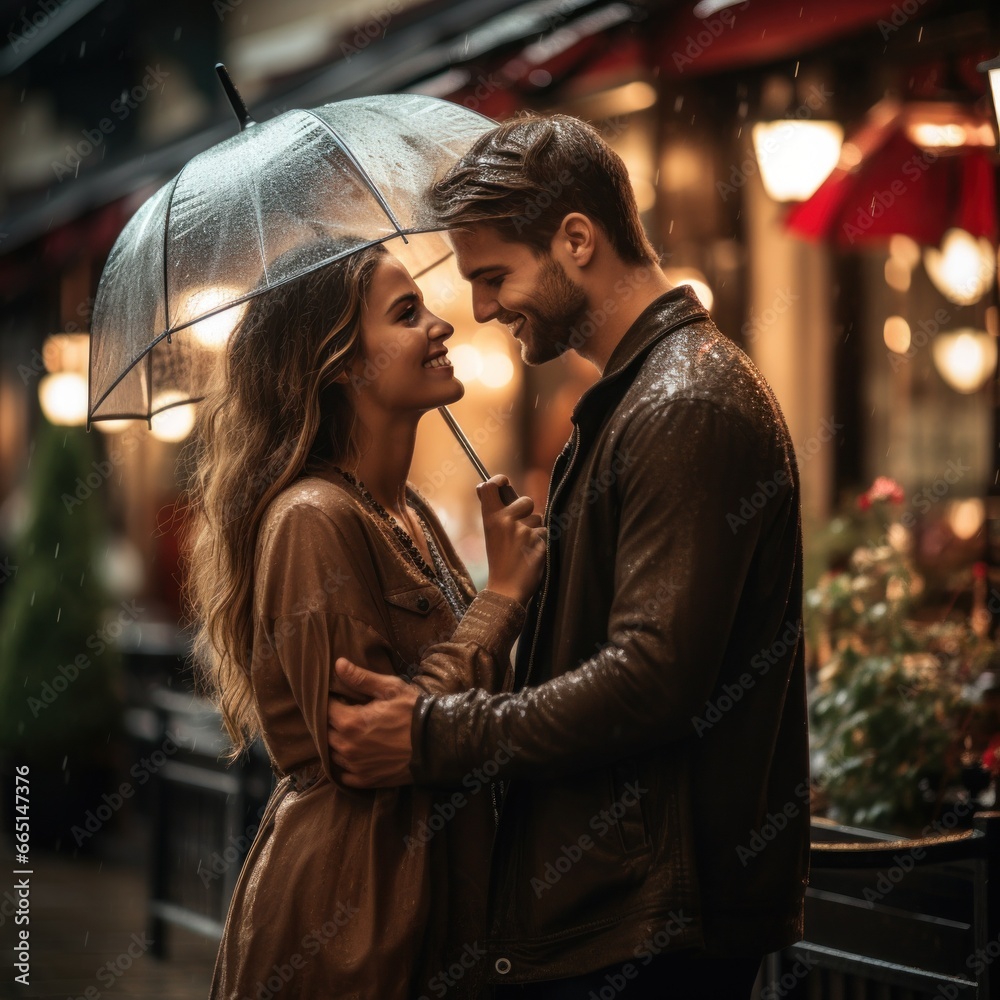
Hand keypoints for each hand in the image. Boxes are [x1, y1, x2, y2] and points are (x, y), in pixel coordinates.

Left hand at [327, 658, 419, 786]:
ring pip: (333, 753)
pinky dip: (345, 764)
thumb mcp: (390, 688)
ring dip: (338, 742)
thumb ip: (361, 678)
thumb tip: (338, 664)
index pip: (327, 709)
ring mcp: (356, 767)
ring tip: (353, 732)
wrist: (437, 742)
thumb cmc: (414, 711)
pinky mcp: (366, 780)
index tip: (344, 697)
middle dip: (334, 721)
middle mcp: (348, 747)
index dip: (334, 701)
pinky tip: (356, 754)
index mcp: (351, 722)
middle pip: (326, 732)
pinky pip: (343, 774)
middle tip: (349, 712)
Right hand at [479, 474, 546, 605]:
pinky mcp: (537, 540)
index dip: (499, 479)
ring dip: (535, 529)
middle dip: (527, 512)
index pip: (491, 486)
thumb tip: (490, 487)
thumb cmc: (499, 561)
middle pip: (525, 500)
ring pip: (538, 518)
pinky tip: (531, 554)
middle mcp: (504, 520)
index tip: (504, 483)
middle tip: (518, 530)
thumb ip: (494, 511)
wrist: (506, 589)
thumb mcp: (490, 533)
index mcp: (490, 518)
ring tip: (523, 546)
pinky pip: (545, 532)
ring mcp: (522, 530)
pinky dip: (541, 542)